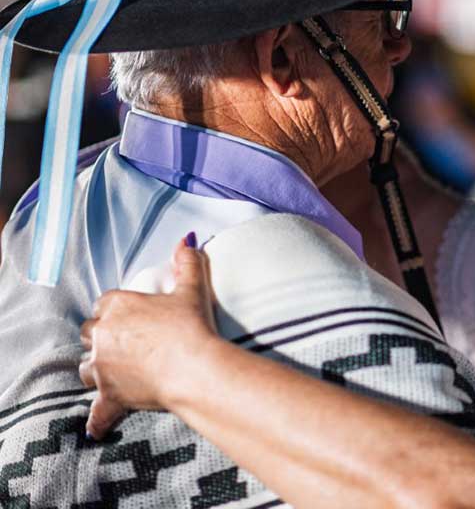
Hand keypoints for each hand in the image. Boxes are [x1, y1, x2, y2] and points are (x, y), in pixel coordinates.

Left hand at [79, 238, 218, 438]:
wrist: (194, 368)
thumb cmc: (192, 326)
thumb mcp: (193, 290)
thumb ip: (187, 263)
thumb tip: (186, 240)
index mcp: (118, 307)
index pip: (105, 304)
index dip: (116, 310)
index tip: (131, 317)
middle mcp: (103, 336)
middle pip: (90, 334)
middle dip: (102, 337)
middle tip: (125, 342)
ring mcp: (103, 367)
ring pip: (86, 367)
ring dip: (97, 368)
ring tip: (113, 372)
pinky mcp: (110, 395)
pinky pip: (98, 410)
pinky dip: (98, 418)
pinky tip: (98, 426)